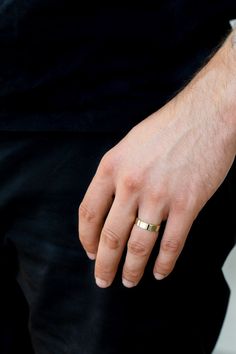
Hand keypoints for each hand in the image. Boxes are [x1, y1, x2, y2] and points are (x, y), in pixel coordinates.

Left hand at [78, 37, 235, 287]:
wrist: (207, 115)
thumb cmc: (168, 128)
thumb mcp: (129, 145)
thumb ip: (115, 174)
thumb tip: (109, 205)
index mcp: (111, 167)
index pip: (89, 213)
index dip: (86, 239)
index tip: (89, 251)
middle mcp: (131, 184)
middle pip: (110, 236)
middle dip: (104, 264)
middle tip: (102, 279)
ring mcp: (159, 197)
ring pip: (139, 246)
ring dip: (132, 269)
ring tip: (128, 281)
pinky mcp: (188, 205)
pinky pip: (172, 244)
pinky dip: (164, 264)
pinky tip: (159, 273)